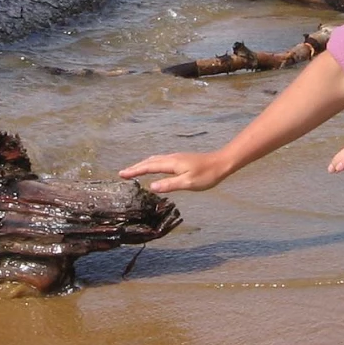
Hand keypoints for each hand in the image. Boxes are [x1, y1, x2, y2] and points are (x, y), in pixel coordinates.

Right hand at [119, 151, 233, 193]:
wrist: (221, 163)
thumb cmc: (207, 175)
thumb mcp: (188, 183)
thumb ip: (170, 184)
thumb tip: (151, 186)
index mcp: (172, 163)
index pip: (149, 167)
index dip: (135, 171)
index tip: (122, 174)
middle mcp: (172, 158)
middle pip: (149, 161)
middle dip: (136, 167)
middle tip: (123, 173)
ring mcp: (176, 158)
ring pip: (155, 159)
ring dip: (143, 164)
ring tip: (134, 170)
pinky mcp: (181, 159)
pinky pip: (161, 160)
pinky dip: (152, 163)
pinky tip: (154, 167)